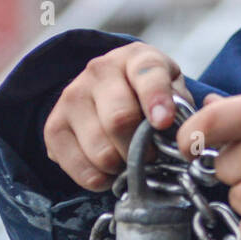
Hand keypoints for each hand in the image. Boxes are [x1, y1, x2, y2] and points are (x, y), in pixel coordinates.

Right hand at [43, 41, 192, 190]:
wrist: (107, 92)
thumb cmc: (150, 95)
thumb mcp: (173, 90)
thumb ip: (183, 109)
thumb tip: (187, 140)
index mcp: (135, 58)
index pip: (147, 74)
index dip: (156, 99)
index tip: (163, 122)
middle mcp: (98, 72)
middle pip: (119, 119)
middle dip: (141, 148)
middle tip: (152, 157)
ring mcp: (71, 97)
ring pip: (101, 150)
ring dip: (122, 167)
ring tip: (130, 162)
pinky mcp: (53, 128)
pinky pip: (81, 170)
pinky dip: (102, 180)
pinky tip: (110, 170)